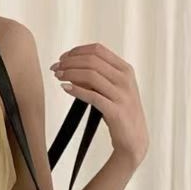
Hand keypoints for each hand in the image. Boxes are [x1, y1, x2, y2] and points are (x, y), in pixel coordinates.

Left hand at [49, 41, 148, 165]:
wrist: (134, 140)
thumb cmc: (121, 114)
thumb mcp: (112, 90)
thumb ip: (96, 78)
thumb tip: (70, 69)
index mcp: (125, 70)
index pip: (98, 50)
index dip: (77, 51)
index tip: (63, 57)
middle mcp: (125, 79)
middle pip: (92, 60)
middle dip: (69, 62)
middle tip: (56, 67)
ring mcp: (122, 95)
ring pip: (91, 75)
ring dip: (70, 73)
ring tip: (58, 76)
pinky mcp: (116, 111)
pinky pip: (92, 96)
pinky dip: (76, 90)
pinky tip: (65, 89)